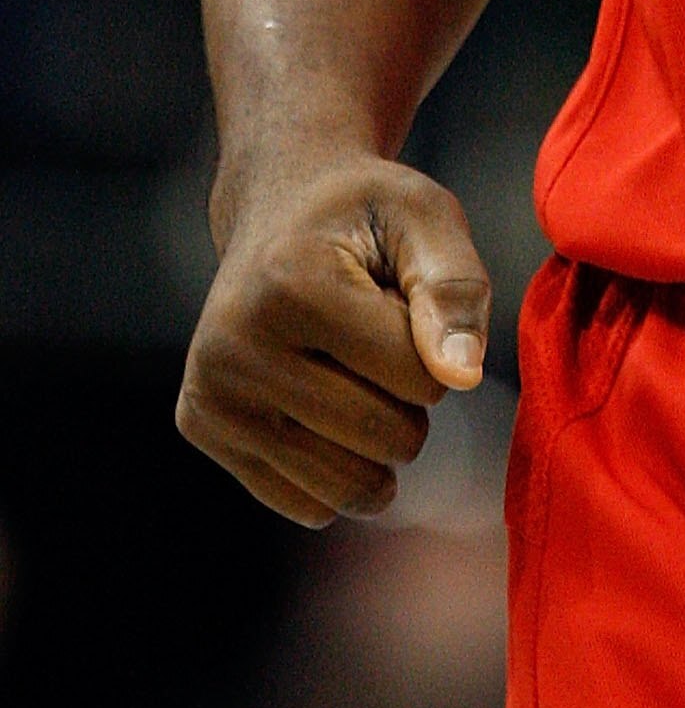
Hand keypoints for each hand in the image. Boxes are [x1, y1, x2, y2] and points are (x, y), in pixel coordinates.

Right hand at [177, 157, 490, 527]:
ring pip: (347, 485)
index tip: (406, 299)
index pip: (418, 378)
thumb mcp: (425, 217)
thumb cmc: (366, 212)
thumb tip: (462, 378)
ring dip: (378, 441)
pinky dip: (339, 468)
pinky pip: (308, 504)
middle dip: (412, 399)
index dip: (437, 346)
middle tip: (381, 335)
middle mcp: (233, 346)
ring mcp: (209, 394)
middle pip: (383, 436)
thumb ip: (455, 288)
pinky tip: (321, 400)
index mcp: (290, 286)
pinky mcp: (199, 427)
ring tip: (355, 367)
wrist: (279, 203)